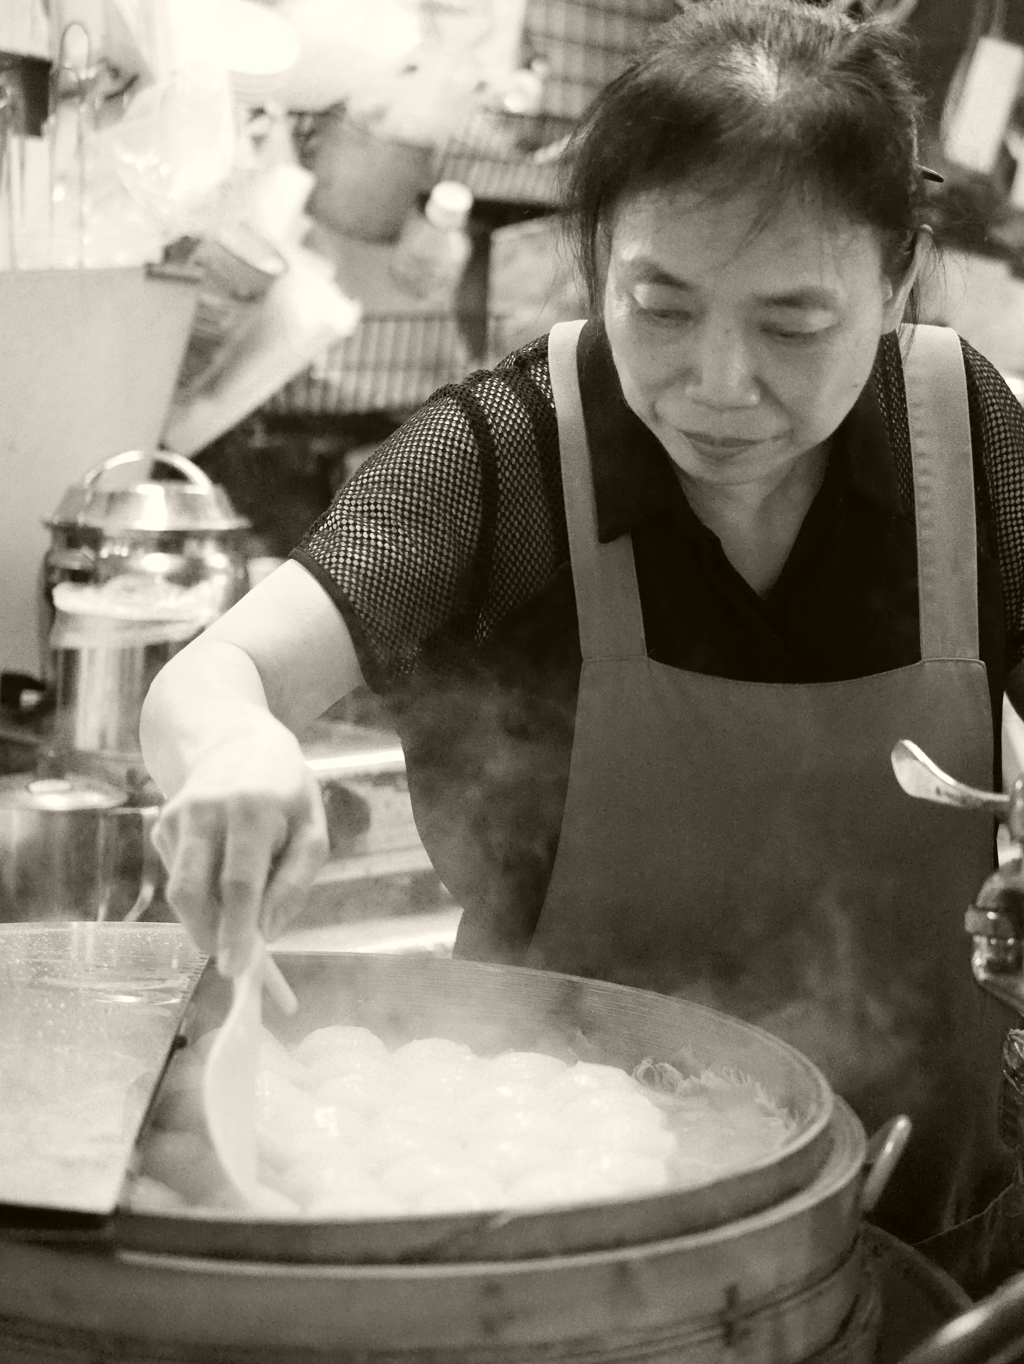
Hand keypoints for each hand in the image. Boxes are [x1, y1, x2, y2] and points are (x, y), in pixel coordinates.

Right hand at [152, 719, 328, 974]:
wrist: (234, 740)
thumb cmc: (285, 791)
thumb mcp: (311, 828)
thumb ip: (294, 881)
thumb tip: (267, 931)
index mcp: (252, 808)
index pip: (239, 882)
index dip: (236, 929)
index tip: (235, 968)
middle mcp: (206, 811)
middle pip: (192, 891)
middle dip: (209, 935)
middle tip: (231, 960)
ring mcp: (177, 817)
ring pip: (179, 890)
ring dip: (204, 918)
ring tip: (235, 914)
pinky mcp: (161, 826)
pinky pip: (179, 876)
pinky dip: (201, 892)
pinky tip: (221, 870)